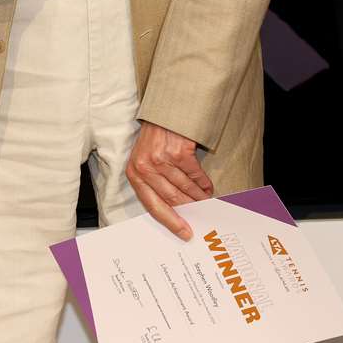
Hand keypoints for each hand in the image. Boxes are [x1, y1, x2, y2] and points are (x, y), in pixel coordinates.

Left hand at [126, 122, 214, 240]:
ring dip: (198, 197)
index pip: (152, 205)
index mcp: (135, 173)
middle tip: (201, 220)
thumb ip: (153, 182)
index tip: (183, 232)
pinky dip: (203, 183)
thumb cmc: (154, 137)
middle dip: (188, 211)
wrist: (164, 111)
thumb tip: (174, 208)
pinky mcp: (179, 151)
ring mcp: (163, 159)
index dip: (170, 221)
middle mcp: (147, 167)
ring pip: (185, 187)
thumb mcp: (144, 159)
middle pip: (171, 199)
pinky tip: (207, 187)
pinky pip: (194, 174)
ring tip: (206, 202)